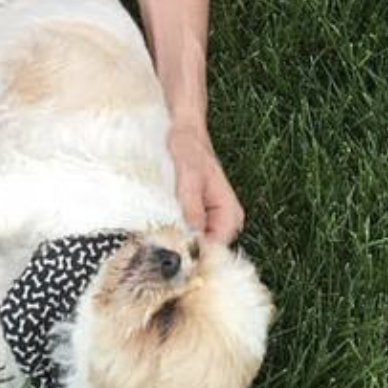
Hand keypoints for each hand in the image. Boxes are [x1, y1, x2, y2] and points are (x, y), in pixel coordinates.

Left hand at [168, 122, 244, 242]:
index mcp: (229, 212)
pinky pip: (188, 233)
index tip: (174, 253)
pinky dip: (175, 232)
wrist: (184, 133)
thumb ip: (192, 204)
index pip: (217, 248)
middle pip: (206, 251)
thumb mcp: (189, 174)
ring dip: (178, 242)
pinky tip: (160, 228)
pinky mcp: (198, 217)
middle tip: (162, 244)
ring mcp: (211, 220)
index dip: (196, 254)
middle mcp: (224, 221)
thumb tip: (193, 233)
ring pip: (195, 244)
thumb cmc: (189, 148)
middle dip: (185, 250)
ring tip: (158, 235)